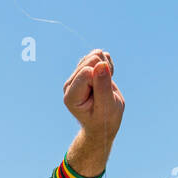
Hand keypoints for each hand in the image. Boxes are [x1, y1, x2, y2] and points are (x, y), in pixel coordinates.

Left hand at [63, 50, 124, 175]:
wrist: (104, 122)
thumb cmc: (105, 119)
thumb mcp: (107, 107)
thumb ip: (103, 87)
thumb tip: (101, 64)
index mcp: (71, 96)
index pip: (88, 72)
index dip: (101, 80)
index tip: (103, 95)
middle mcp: (70, 84)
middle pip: (91, 60)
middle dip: (105, 72)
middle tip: (106, 91)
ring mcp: (76, 76)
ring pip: (95, 55)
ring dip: (107, 68)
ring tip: (106, 86)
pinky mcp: (84, 69)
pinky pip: (99, 55)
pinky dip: (107, 66)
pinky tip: (106, 79)